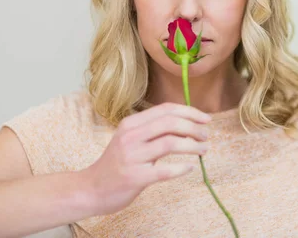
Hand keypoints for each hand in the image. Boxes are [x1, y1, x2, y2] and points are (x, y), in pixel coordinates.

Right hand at [80, 102, 210, 215]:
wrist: (91, 189)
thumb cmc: (118, 163)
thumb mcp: (130, 139)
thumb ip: (152, 129)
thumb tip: (187, 122)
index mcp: (131, 123)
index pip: (166, 109)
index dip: (190, 112)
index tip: (206, 119)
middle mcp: (130, 137)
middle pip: (170, 123)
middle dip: (194, 128)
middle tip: (206, 136)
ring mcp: (132, 157)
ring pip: (170, 143)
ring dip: (192, 146)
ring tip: (203, 150)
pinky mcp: (135, 177)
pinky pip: (164, 171)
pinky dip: (181, 168)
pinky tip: (190, 168)